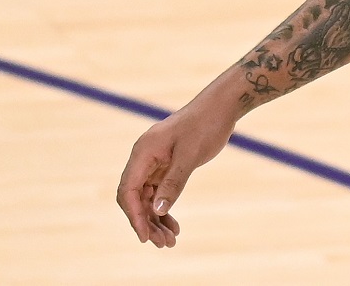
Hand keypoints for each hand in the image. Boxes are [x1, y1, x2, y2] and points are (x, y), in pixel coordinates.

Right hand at [116, 98, 237, 246]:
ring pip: (147, 198)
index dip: (134, 215)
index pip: (128, 190)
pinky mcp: (166, 165)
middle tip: (163, 244)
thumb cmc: (206, 125)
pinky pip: (159, 192)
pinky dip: (165, 209)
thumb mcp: (191, 156)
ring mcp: (154, 162)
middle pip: (135, 197)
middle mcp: (144, 157)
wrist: (222, 106)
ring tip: (170, 241)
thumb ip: (173, 183)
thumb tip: (156, 211)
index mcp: (143, 152)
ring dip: (156, 220)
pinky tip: (173, 226)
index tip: (145, 237)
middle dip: (146, 222)